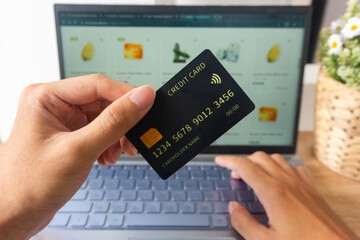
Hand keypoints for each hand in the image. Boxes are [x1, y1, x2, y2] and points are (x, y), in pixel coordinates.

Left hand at [0, 74, 154, 238]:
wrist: (16, 214)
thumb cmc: (29, 184)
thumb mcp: (78, 150)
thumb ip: (114, 122)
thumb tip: (142, 98)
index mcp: (47, 97)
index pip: (97, 85)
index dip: (126, 94)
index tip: (149, 103)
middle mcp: (55, 105)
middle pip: (103, 101)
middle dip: (122, 122)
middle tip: (135, 138)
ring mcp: (64, 120)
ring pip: (105, 117)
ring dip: (117, 136)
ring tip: (118, 153)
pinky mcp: (71, 135)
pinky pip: (100, 131)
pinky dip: (110, 143)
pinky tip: (107, 157)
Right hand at [215, 152, 358, 239]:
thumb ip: (244, 223)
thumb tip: (233, 208)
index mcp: (273, 193)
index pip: (244, 167)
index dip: (228, 161)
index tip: (220, 161)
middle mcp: (287, 183)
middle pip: (259, 158)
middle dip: (242, 161)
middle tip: (234, 174)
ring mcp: (301, 183)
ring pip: (276, 159)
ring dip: (260, 162)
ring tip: (253, 174)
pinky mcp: (312, 189)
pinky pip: (293, 167)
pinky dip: (280, 167)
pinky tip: (279, 178)